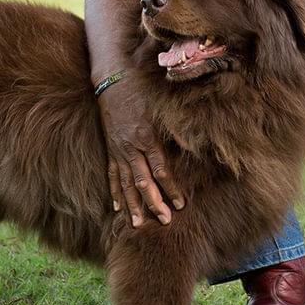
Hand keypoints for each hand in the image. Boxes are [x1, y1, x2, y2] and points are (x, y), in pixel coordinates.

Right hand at [97, 78, 184, 226]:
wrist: (111, 80)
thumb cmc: (140, 91)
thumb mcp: (161, 106)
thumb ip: (176, 128)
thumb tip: (194, 144)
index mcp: (147, 137)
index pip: (161, 170)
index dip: (171, 188)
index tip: (180, 204)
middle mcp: (131, 147)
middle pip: (143, 182)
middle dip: (154, 203)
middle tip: (164, 221)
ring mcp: (118, 150)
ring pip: (125, 183)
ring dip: (132, 205)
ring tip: (137, 224)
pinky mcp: (110, 149)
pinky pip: (111, 175)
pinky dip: (114, 192)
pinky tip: (117, 208)